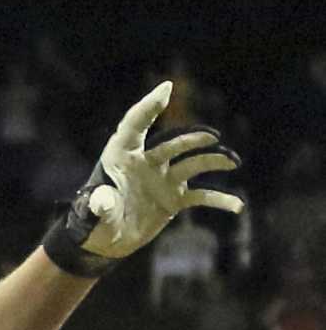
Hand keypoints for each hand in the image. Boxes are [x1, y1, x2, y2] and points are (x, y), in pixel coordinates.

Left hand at [47, 83, 242, 272]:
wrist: (104, 240)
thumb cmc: (93, 219)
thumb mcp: (92, 211)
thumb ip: (99, 204)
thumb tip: (102, 200)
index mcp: (123, 156)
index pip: (135, 125)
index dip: (148, 107)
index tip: (166, 89)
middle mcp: (147, 163)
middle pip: (173, 145)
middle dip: (193, 140)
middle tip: (211, 138)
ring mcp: (163, 180)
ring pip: (192, 165)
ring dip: (213, 161)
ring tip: (232, 162)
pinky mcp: (173, 199)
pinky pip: (200, 196)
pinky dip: (218, 200)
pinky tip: (236, 205)